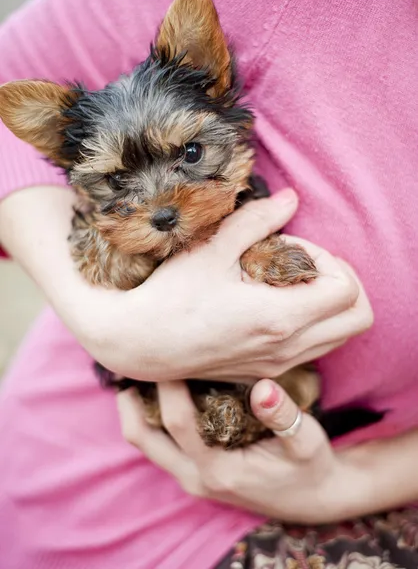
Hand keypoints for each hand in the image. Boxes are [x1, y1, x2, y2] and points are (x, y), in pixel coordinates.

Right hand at [82, 188, 371, 380]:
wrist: (137, 344)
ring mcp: (277, 366)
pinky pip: (314, 350)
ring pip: (341, 337)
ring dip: (329, 305)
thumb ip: (257, 221)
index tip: (293, 248)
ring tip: (288, 283)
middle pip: (358, 319)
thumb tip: (292, 199)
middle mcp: (287, 348)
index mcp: (279, 318)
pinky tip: (273, 306)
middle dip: (344, 283)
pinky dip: (312, 325)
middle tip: (305, 264)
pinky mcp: (265, 374)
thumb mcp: (211, 250)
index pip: (347, 290)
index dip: (330, 260)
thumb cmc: (169, 296)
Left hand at [117, 379, 371, 523]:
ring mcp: (191, 478)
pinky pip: (158, 444)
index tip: (165, 349)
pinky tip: (163, 390)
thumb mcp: (308, 442)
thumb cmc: (310, 467)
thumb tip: (263, 387)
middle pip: (141, 436)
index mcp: (219, 470)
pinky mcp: (193, 474)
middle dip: (131, 399)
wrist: (312, 500)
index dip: (167, 384)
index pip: (177, 422)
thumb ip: (284, 416)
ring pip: (145, 442)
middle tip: (133, 359)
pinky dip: (152, 416)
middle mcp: (196, 477)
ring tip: (142, 369)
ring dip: (137, 407)